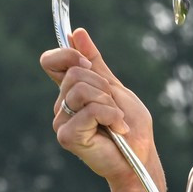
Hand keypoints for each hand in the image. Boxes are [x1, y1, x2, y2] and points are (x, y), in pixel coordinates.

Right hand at [39, 29, 160, 191]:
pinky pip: (90, 110)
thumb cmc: (131, 127)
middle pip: (75, 73)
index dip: (68, 55)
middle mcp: (61, 105)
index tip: (90, 64)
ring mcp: (61, 121)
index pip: (51, 61)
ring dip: (109, 103)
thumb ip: (96, 63)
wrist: (141, 157)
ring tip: (116, 120)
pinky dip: (111, 116)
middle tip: (115, 107)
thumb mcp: (115, 88)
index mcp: (70, 92)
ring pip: (82, 89)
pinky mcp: (67, 136)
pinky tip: (116, 130)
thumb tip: (77, 33)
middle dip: (103, 86)